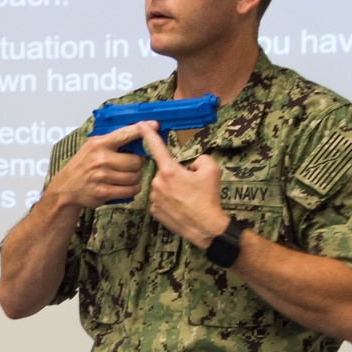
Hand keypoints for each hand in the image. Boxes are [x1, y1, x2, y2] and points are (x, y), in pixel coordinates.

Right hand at [47, 121, 156, 208]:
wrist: (67, 187)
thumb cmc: (83, 165)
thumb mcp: (92, 147)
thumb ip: (112, 141)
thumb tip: (137, 133)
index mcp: (99, 144)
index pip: (125, 134)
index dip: (142, 130)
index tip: (154, 125)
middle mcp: (101, 159)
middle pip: (136, 161)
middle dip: (138, 164)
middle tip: (132, 165)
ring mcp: (102, 176)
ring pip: (135, 177)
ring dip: (136, 178)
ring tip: (128, 176)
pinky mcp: (103, 192)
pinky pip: (130, 190)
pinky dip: (132, 189)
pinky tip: (127, 186)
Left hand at [143, 129, 229, 248]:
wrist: (205, 227)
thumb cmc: (208, 198)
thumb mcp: (211, 170)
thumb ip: (199, 159)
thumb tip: (190, 165)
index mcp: (169, 170)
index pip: (156, 147)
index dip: (148, 133)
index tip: (140, 124)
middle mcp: (157, 182)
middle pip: (165, 171)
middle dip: (176, 174)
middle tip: (191, 186)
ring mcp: (154, 198)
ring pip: (162, 186)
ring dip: (172, 188)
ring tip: (187, 199)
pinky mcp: (154, 211)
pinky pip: (161, 199)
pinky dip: (169, 201)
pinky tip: (180, 207)